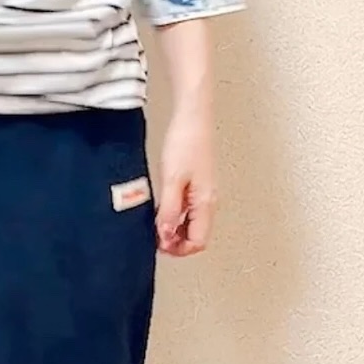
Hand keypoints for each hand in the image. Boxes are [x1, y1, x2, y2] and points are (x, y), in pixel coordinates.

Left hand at [155, 110, 217, 256]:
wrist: (192, 115)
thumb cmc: (185, 141)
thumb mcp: (172, 181)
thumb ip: (169, 211)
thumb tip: (166, 236)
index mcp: (205, 202)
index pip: (198, 241)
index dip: (178, 249)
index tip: (159, 244)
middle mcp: (208, 201)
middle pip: (196, 236)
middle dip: (176, 242)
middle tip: (155, 238)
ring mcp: (202, 193)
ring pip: (191, 225)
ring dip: (174, 230)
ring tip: (156, 225)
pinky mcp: (196, 185)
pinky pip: (187, 211)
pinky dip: (174, 217)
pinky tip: (161, 210)